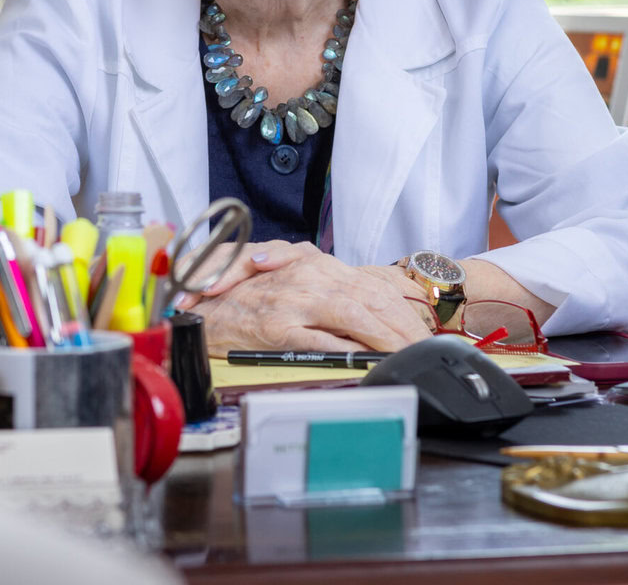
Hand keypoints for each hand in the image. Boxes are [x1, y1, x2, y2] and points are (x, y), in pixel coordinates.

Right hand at [185, 250, 433, 355]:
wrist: (203, 307)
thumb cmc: (247, 298)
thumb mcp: (292, 283)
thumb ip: (325, 292)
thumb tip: (367, 318)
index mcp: (316, 265)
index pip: (372, 289)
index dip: (401, 312)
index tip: (421, 334)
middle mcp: (308, 278)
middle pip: (370, 301)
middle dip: (403, 328)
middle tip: (424, 351)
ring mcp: (294, 302)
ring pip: (352, 316)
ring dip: (384, 339)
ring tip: (405, 358)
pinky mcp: (277, 327)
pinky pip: (320, 340)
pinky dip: (347, 352)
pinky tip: (367, 363)